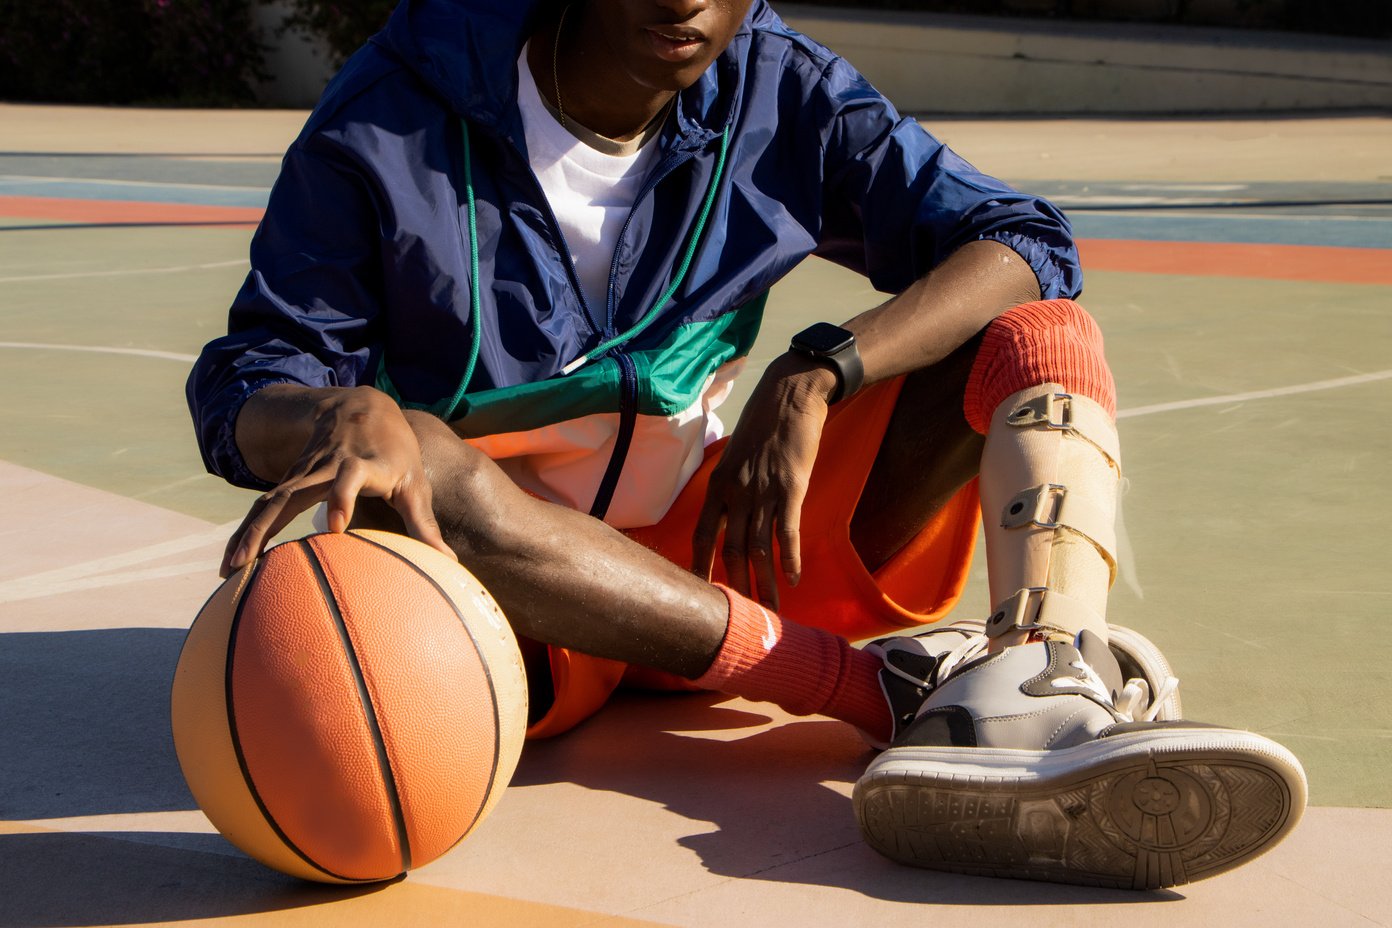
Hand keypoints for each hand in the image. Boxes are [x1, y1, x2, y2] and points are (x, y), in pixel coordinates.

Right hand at [221, 386, 453, 575]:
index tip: (334, 526)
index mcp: (362, 464)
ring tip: (228, 571)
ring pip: (269, 502)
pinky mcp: (289, 481)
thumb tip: (447, 563)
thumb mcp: (414, 483)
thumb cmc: (395, 451)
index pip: (349, 475)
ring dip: (247, 534)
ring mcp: (302, 473)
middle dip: (269, 527)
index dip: (342, 496)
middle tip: (249, 563)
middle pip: (291, 493)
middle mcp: (325, 467)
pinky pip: (264, 507)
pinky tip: (231, 563)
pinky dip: (246, 532)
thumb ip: (424, 524)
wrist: (360, 406)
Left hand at [692, 355, 836, 609]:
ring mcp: (763, 492)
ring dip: (766, 583)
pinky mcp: (791, 489)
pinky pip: (787, 532)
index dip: (700, 567)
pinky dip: (790, 558)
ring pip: (759, 548)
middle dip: (736, 587)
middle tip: (743, 617)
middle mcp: (736, 492)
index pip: (701, 535)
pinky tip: (794, 579)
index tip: (700, 594)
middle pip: (730, 550)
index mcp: (719, 485)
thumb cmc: (765, 425)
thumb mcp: (736, 455)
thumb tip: (729, 513)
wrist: (791, 396)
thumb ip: (731, 486)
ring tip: (772, 609)